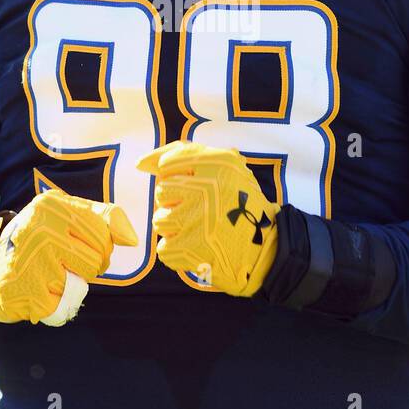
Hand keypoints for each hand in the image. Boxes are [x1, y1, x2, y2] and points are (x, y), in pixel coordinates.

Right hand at [0, 185, 136, 325]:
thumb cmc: (41, 238)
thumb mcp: (69, 214)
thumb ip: (106, 218)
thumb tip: (132, 240)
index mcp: (52, 206)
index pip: (104, 233)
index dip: (101, 246)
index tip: (80, 245)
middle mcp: (40, 230)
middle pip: (97, 260)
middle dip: (88, 267)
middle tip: (64, 262)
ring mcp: (31, 261)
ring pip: (82, 283)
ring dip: (71, 285)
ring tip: (49, 274)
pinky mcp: (26, 291)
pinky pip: (64, 305)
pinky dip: (56, 304)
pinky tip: (38, 290)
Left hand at [136, 140, 279, 296]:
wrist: (267, 252)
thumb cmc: (240, 206)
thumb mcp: (226, 169)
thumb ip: (183, 155)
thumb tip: (141, 163)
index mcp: (219, 162)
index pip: (168, 163)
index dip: (178, 178)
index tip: (195, 190)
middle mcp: (208, 187)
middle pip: (162, 191)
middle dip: (178, 204)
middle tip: (205, 212)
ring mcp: (198, 219)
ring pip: (159, 220)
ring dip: (177, 229)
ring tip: (202, 231)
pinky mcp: (190, 248)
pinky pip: (164, 248)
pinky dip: (180, 253)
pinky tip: (201, 248)